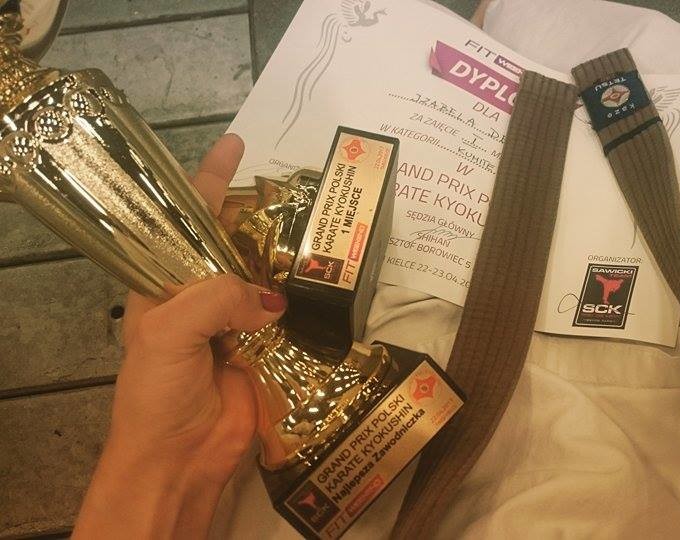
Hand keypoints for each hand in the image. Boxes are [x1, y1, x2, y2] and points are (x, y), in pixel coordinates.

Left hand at [74, 135, 283, 537]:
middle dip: (259, 218)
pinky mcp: (271, 350)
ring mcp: (238, 323)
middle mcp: (202, 297)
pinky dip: (308, 301)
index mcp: (165, 285)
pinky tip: (327, 283)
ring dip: (289, 259)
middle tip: (295, 192)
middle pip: (235, 244)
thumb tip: (270, 299)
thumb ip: (214, 298)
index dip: (208, 182)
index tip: (235, 144)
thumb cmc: (157, 394)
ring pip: (268, 277)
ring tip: (319, 231)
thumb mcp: (167, 333)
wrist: (181, 459)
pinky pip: (292, 317)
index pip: (185, 222)